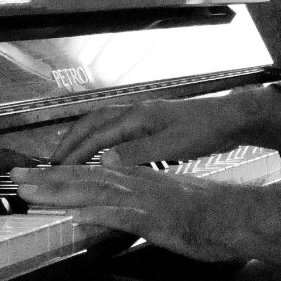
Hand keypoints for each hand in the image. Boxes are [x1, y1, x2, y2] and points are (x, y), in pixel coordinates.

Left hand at [11, 164, 280, 268]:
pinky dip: (97, 212)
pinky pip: (119, 212)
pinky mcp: (152, 214)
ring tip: (31, 191)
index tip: (30, 176)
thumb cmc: (199, 213)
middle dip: (46, 178)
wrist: (231, 213)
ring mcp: (141, 196)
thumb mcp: (155, 209)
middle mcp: (132, 180)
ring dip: (60, 190)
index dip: (56, 174)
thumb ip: (124, 211)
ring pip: (92, 189)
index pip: (87, 173)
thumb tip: (94, 217)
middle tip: (16, 178)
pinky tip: (76, 215)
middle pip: (82, 177)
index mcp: (132, 178)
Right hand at [51, 96, 237, 165]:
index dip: (75, 152)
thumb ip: (139, 152)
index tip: (57, 169)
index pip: (96, 135)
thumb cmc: (203, 131)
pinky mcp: (148, 121)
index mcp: (136, 117)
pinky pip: (113, 127)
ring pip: (101, 123)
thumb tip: (105, 161)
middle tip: (53, 162)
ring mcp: (140, 115)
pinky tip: (100, 152)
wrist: (227, 118)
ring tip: (68, 156)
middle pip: (92, 123)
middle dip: (70, 141)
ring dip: (82, 138)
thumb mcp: (173, 146)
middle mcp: (133, 112)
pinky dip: (98, 138)